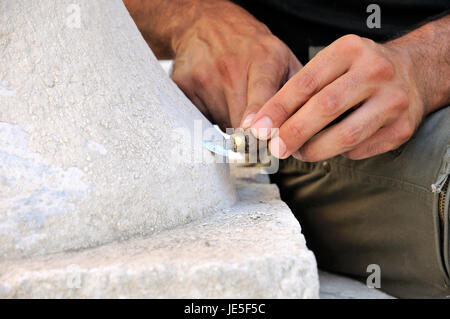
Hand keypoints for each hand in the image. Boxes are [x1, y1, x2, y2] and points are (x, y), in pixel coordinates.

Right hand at [171, 1, 300, 128]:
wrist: (208, 24)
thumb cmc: (251, 46)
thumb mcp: (283, 58)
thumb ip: (298, 91)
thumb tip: (309, 127)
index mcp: (263, 58)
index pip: (261, 91)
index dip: (258, 114)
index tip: (257, 132)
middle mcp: (231, 66)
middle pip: (238, 119)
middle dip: (250, 136)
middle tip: (257, 137)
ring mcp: (203, 75)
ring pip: (220, 123)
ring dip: (230, 124)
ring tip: (235, 102)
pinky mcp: (183, 85)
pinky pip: (200, 118)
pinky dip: (210, 118)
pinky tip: (216, 99)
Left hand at [250, 34, 426, 160]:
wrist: (413, 73)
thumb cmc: (361, 72)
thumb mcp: (333, 64)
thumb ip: (303, 89)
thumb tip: (268, 123)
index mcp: (350, 50)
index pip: (306, 82)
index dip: (279, 108)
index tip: (260, 127)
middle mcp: (375, 70)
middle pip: (326, 107)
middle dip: (294, 132)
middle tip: (277, 148)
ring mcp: (393, 99)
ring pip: (345, 135)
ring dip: (314, 150)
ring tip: (299, 152)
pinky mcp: (402, 127)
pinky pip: (360, 148)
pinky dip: (340, 152)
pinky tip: (332, 147)